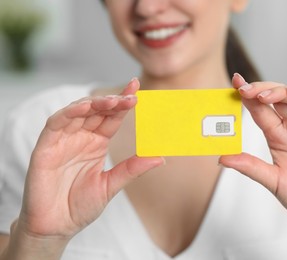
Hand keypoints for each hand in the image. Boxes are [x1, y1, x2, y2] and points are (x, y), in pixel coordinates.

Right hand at [18, 79, 163, 239]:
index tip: (138, 90)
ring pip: (77, 112)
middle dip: (113, 101)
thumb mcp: (111, 185)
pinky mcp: (45, 147)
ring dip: (94, 103)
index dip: (124, 103)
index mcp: (97, 143)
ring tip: (113, 101)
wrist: (56, 227)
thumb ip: (132, 169)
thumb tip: (161, 157)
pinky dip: (69, 114)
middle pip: (97, 111)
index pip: (112, 117)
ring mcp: (63, 140)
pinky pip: (55, 124)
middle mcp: (81, 137)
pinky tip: (84, 108)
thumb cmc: (80, 206)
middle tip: (131, 96)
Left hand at [219, 74, 286, 225]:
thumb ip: (249, 167)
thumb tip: (221, 158)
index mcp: (277, 136)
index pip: (261, 110)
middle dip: (260, 90)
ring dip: (279, 91)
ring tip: (260, 94)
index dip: (248, 96)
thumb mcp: (271, 180)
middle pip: (277, 99)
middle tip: (243, 89)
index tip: (234, 84)